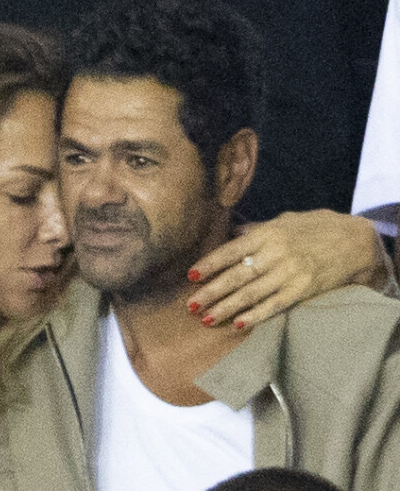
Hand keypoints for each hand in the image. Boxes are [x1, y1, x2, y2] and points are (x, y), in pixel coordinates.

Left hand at [186, 210, 387, 328]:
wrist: (353, 240)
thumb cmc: (313, 227)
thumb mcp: (282, 220)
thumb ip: (256, 229)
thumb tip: (231, 233)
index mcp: (267, 233)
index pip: (231, 250)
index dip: (209, 264)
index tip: (190, 276)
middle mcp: (276, 253)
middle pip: (237, 276)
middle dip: (211, 292)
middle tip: (190, 305)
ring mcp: (290, 273)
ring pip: (252, 294)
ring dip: (227, 308)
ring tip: (206, 319)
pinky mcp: (302, 290)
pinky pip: (275, 305)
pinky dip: (256, 315)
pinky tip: (239, 323)